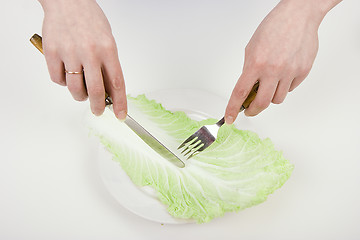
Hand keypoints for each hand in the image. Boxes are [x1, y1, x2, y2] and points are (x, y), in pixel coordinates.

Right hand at [39, 0, 126, 118]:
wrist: (67, 1)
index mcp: (108, 49)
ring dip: (80, 96)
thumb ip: (108, 65)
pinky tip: (68, 74)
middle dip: (98, 107)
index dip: (120, 103)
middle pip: (95, 91)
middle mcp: (89, 52)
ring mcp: (69, 52)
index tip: (121, 115)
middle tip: (98, 111)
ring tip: (82, 91)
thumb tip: (109, 90)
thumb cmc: (89, 20)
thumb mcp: (107, 40)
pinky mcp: (51, 52)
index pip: (116, 83)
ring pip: (75, 89)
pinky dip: (64, 82)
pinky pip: (58, 79)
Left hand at [225, 0, 336, 123]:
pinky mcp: (303, 72)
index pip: (240, 93)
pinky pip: (290, 89)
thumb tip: (248, 89)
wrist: (298, 16)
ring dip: (269, 98)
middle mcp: (273, 70)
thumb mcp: (252, 48)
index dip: (233, 108)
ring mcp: (290, 72)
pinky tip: (283, 74)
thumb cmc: (274, 27)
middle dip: (253, 110)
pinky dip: (284, 87)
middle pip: (261, 103)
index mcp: (256, 63)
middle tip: (250, 110)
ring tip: (269, 85)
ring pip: (277, 99)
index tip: (230, 118)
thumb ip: (249, 69)